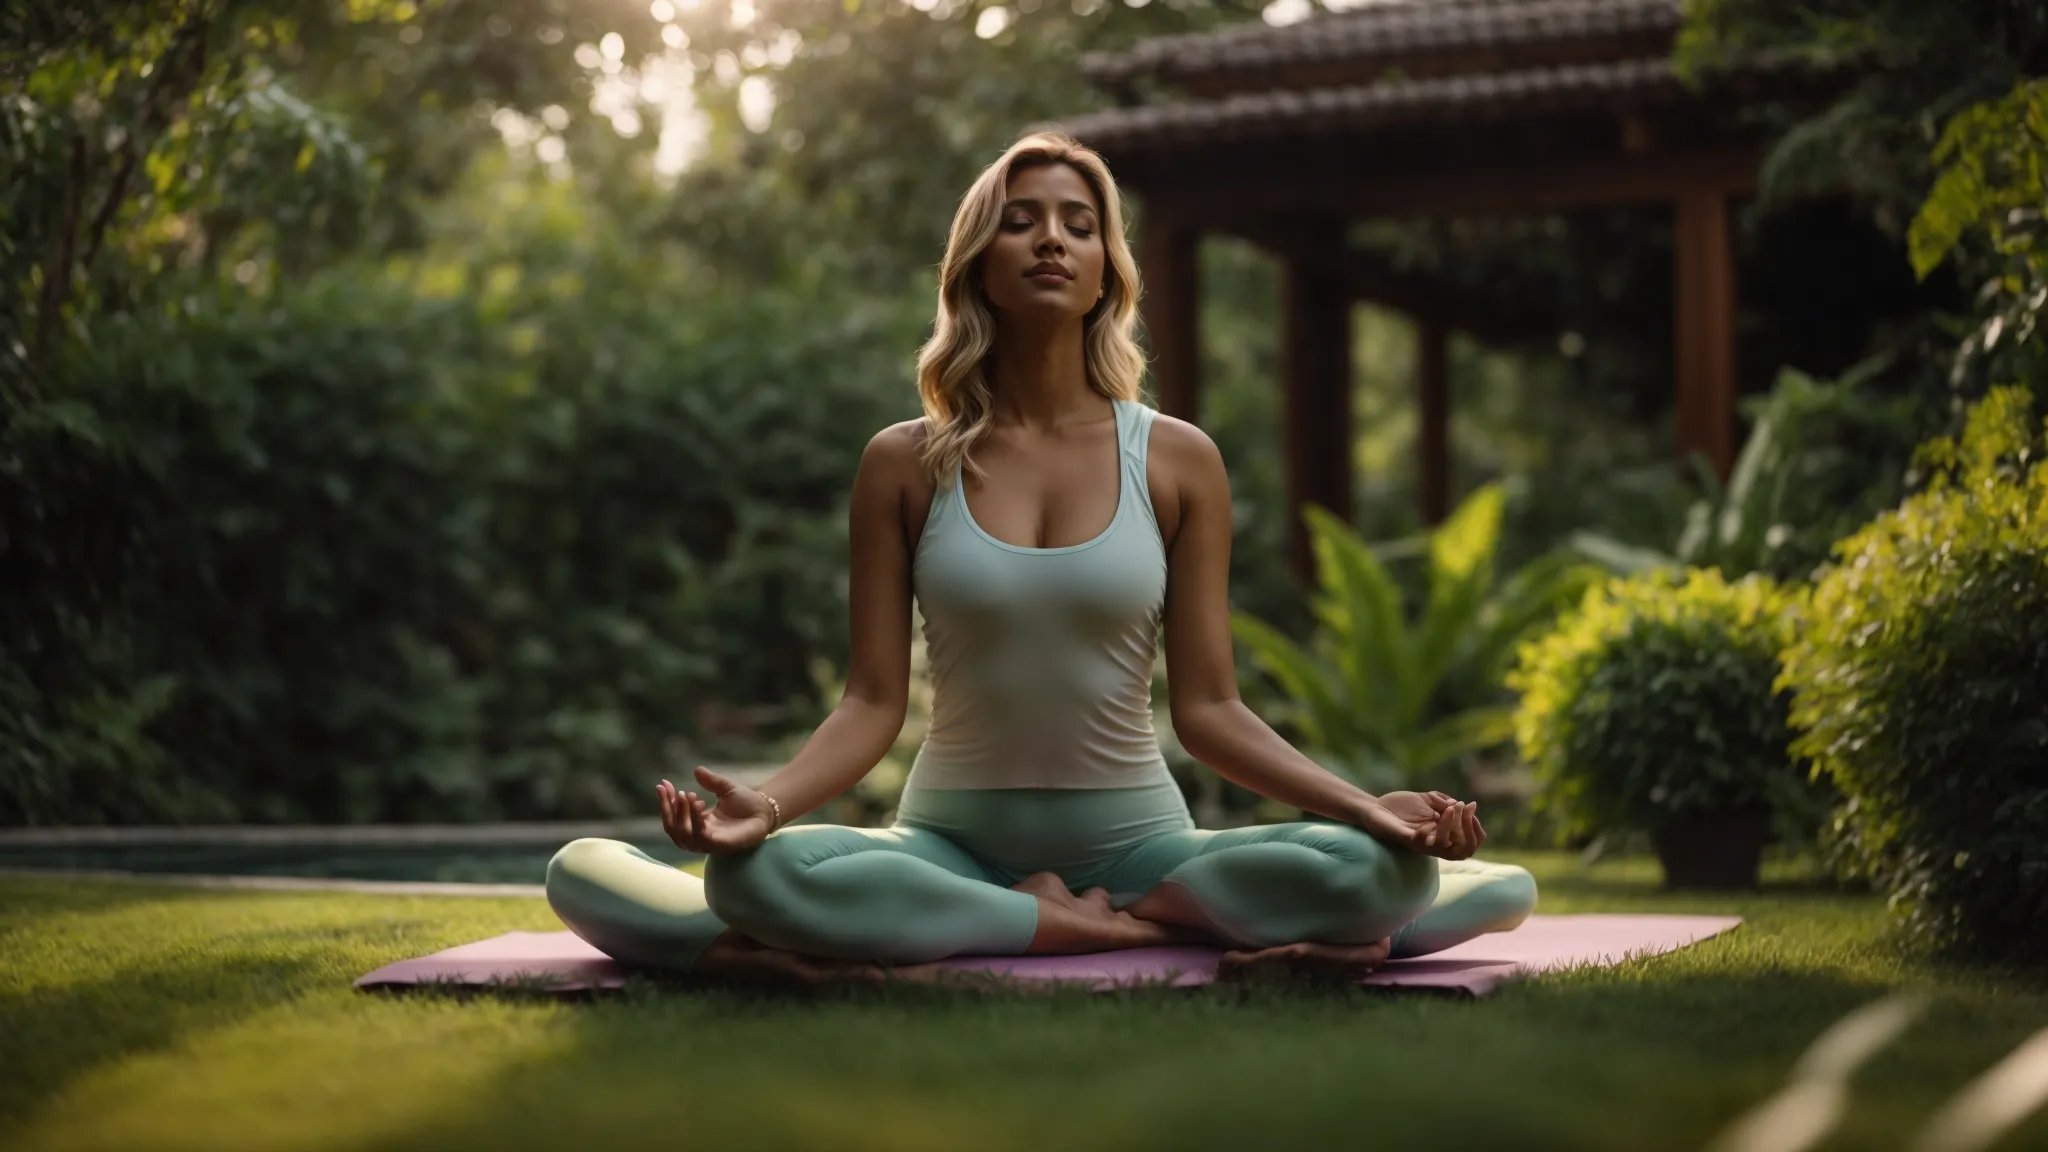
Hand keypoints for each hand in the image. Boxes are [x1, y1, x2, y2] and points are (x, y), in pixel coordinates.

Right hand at [657, 766, 774, 854]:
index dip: (666, 801)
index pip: (674, 817)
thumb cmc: (747, 802)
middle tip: (668, 789)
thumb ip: (711, 781)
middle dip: (667, 808)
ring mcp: (710, 842)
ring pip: (683, 835)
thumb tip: (697, 769)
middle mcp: (700, 835)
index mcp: (698, 823)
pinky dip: (695, 822)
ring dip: (680, 815)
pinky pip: (701, 838)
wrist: (767, 811)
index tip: (662, 784)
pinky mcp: (721, 846)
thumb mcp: (725, 788)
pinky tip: (697, 804)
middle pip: (673, 828)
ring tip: (685, 794)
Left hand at [1355, 790, 1486, 860]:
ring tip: (1451, 809)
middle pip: (1464, 851)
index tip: (1472, 807)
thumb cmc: (1403, 806)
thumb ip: (1446, 802)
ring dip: (1453, 827)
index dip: (1476, 828)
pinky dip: (1431, 831)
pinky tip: (1433, 817)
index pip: (1470, 842)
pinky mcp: (1407, 839)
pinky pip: (1423, 843)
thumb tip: (1463, 805)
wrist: (1377, 806)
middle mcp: (1435, 843)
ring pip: (1445, 848)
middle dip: (1469, 829)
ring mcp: (1422, 843)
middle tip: (1464, 808)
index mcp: (1443, 835)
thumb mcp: (1429, 799)